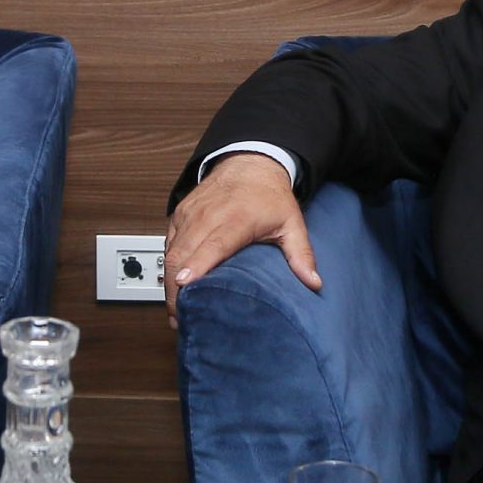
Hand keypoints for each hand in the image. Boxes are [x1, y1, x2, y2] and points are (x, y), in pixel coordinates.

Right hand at [164, 152, 320, 328]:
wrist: (250, 163)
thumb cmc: (269, 196)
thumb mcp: (292, 223)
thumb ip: (301, 254)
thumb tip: (313, 283)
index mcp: (236, 219)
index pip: (212, 245)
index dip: (196, 266)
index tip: (185, 286)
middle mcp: (208, 215)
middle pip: (182, 254)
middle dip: (176, 289)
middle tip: (181, 319)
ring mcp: (190, 214)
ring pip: (170, 252)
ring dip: (169, 283)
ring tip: (176, 312)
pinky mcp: (179, 215)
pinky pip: (168, 244)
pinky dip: (168, 267)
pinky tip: (174, 288)